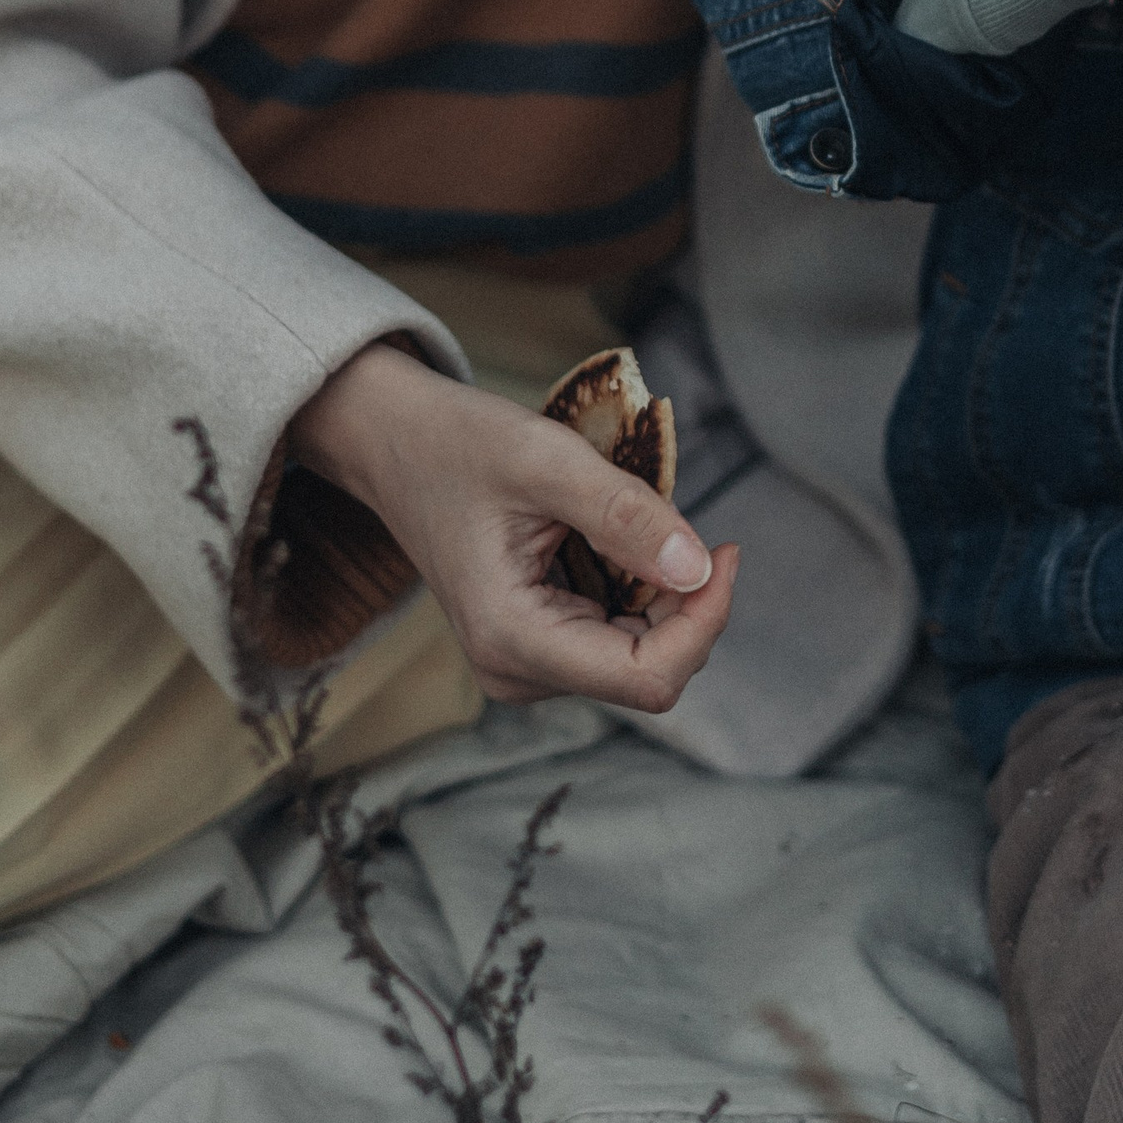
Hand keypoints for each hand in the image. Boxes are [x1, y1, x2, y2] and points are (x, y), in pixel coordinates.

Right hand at [288, 343, 737, 708]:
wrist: (394, 444)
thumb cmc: (458, 444)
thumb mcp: (546, 461)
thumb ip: (625, 515)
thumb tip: (699, 568)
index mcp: (511, 639)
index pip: (647, 679)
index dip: (705, 622)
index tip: (727, 550)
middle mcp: (516, 671)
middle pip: (649, 674)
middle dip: (691, 608)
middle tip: (707, 533)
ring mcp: (523, 664)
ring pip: (639, 659)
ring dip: (668, 600)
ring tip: (648, 527)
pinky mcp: (535, 645)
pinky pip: (617, 639)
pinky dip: (643, 595)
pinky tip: (626, 544)